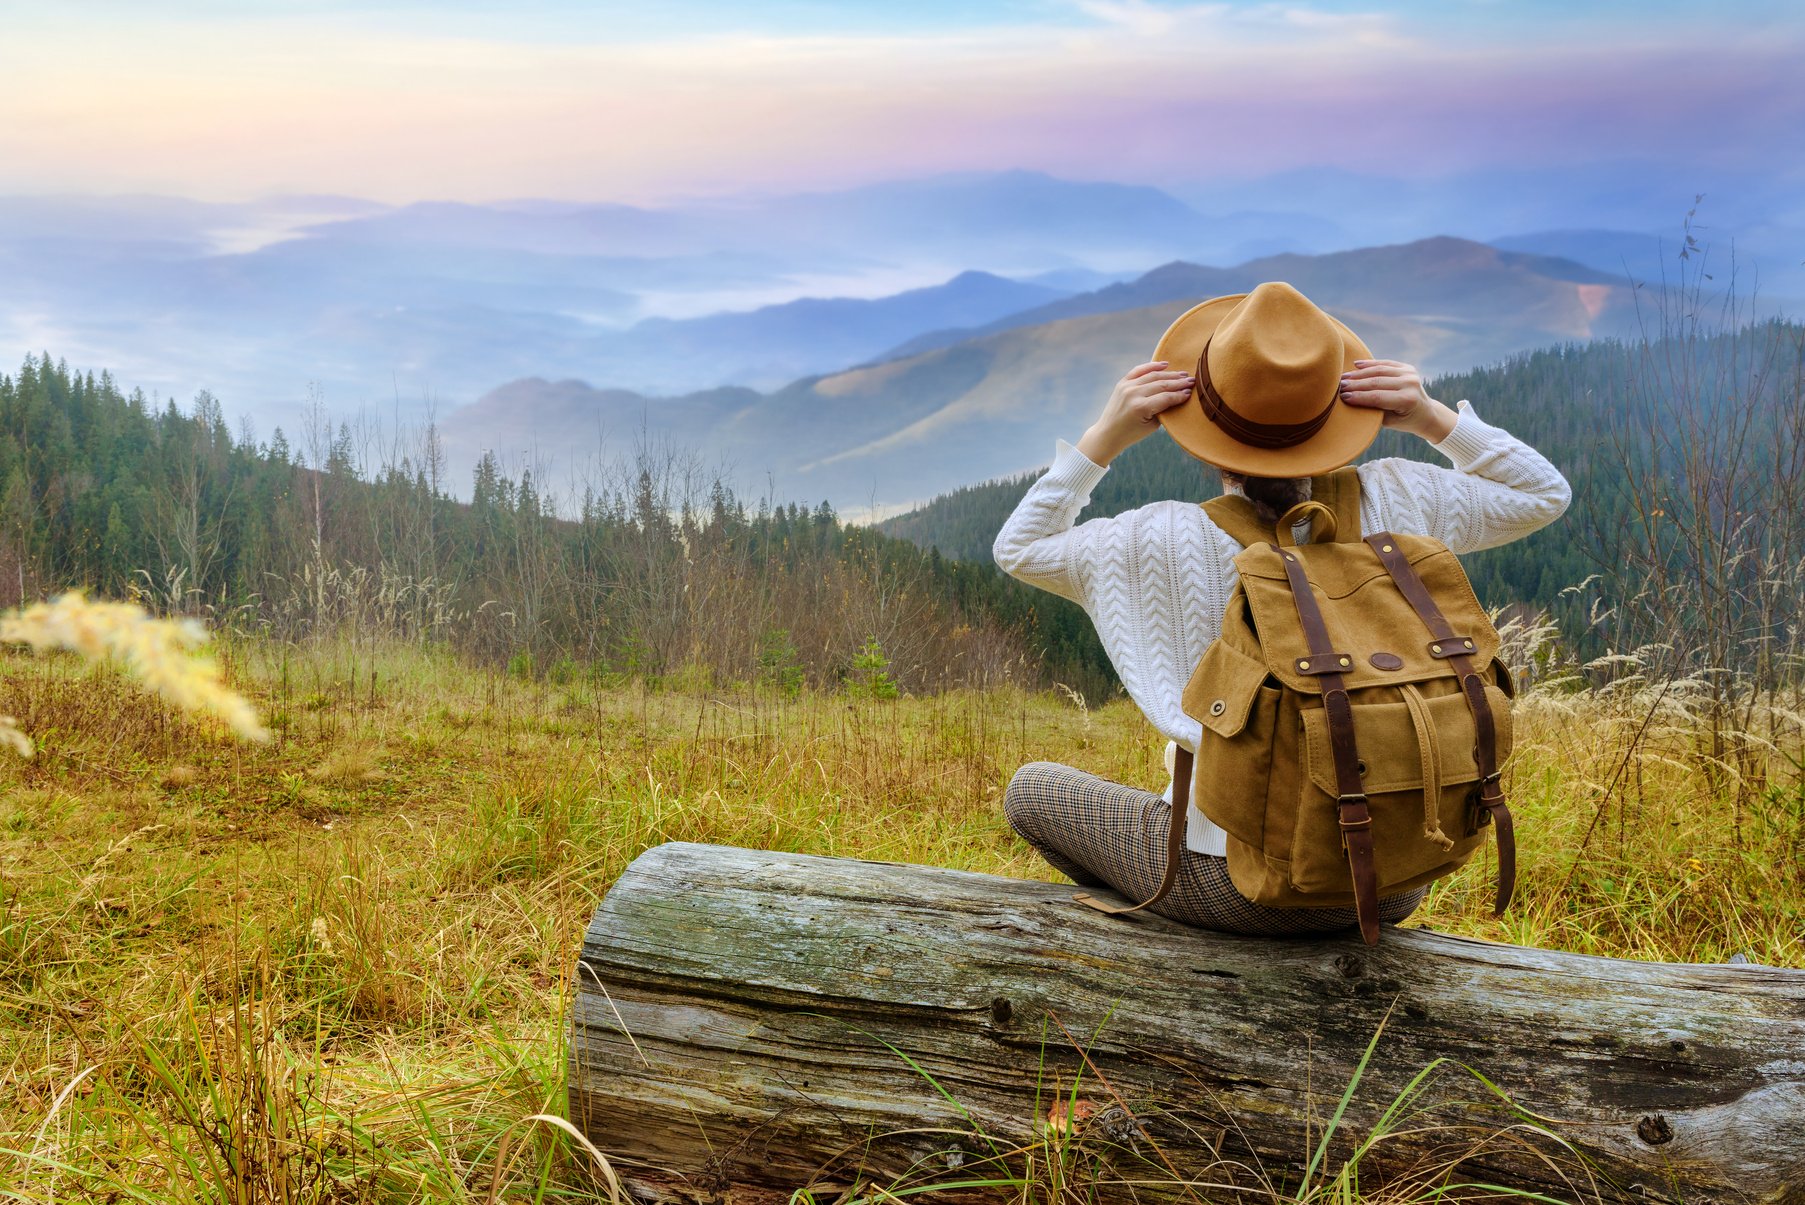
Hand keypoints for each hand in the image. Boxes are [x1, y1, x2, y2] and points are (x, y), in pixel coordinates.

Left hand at [1077, 361, 1195, 464]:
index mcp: (1140, 407)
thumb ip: (1164, 410)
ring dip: (1170, 374)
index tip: (1191, 392)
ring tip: (1183, 374)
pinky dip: (1152, 365)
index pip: (1166, 398)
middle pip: (1161, 384)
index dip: (1180, 395)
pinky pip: (1139, 370)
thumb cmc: (1132, 433)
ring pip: (1153, 375)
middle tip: (1192, 381)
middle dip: (1179, 382)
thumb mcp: (1152, 426)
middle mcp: (1133, 394)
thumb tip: (1178, 396)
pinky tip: (1165, 364)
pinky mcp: (1122, 383)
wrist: (1108, 433)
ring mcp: (1126, 386)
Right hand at [1337, 359, 1456, 441]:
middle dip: (1355, 384)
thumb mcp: (1389, 422)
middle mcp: (1410, 383)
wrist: (1425, 413)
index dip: (1358, 397)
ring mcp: (1410, 373)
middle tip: (1338, 386)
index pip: (1377, 397)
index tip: (1341, 397)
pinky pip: (1385, 364)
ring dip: (1359, 374)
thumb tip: (1351, 403)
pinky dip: (1370, 364)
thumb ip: (1373, 411)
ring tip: (1343, 378)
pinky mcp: (1407, 367)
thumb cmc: (1404, 421)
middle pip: (1376, 382)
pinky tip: (1356, 364)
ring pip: (1379, 371)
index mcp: (1407, 400)